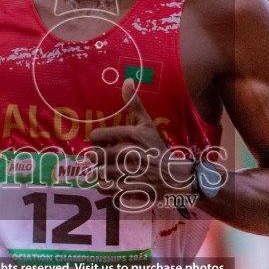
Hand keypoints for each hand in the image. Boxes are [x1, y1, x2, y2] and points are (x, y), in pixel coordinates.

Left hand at [88, 80, 176, 199]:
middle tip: (110, 158)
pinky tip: (113, 181)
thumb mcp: (147, 124)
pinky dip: (104, 186)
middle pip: (94, 155)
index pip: (96, 137)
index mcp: (130, 135)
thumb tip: (126, 80)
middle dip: (100, 157)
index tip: (108, 143)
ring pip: (98, 172)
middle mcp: (128, 152)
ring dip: (103, 172)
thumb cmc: (157, 148)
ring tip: (113, 170)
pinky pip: (102, 187)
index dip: (100, 141)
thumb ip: (134, 103)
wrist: (175, 176)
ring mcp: (128, 172)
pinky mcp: (127, 189)